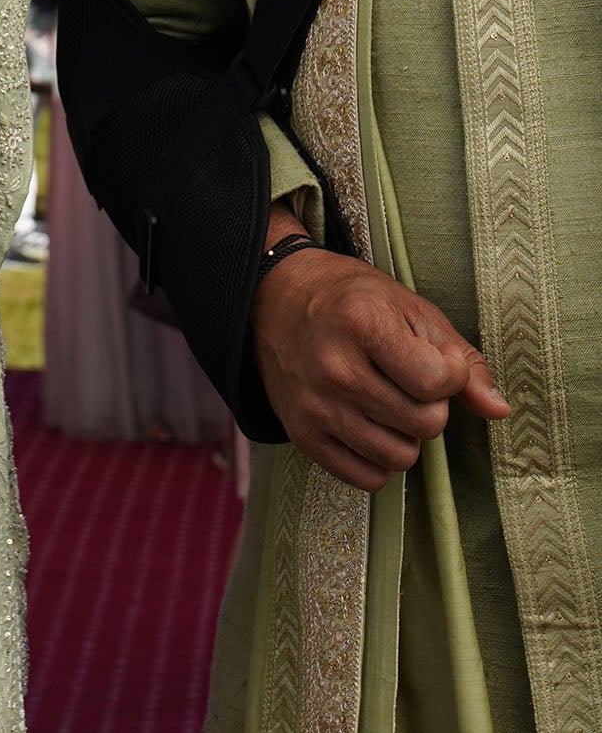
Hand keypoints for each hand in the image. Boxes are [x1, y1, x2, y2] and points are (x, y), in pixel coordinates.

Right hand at [252, 231, 509, 491]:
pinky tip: (370, 424)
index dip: (450, 374)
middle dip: (429, 405)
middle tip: (407, 379)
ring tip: (388, 400)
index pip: (437, 382)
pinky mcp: (302, 435)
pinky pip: (368, 479)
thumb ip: (462, 358)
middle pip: (425, 424)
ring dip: (407, 434)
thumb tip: (500, 410)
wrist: (277, 298)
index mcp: (362, 323)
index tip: (436, 357)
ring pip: (400, 457)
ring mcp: (315, 406)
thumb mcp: (412, 309)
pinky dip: (380, 459)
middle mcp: (334, 367)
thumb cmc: (354, 300)